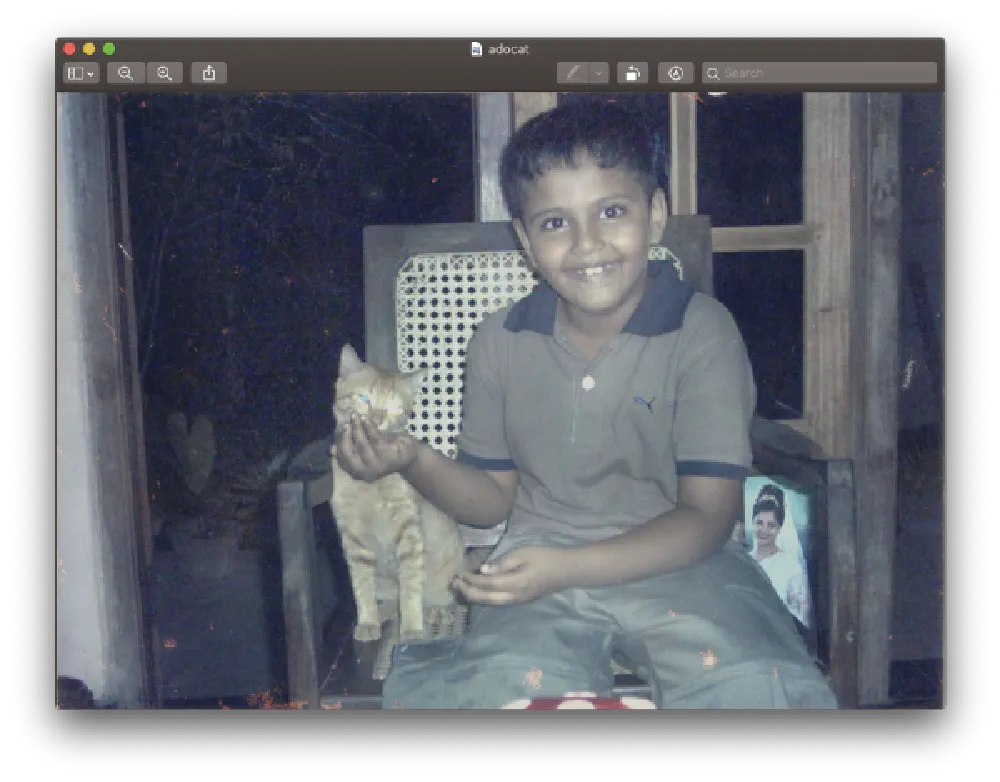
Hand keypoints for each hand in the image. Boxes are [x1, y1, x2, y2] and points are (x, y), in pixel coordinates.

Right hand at [335, 414, 418, 482]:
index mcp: (358, 473)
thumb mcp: (367, 454)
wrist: (410, 457)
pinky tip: (367, 419)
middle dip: (344, 438)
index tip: (339, 430)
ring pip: (361, 443)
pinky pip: (374, 437)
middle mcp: (366, 472)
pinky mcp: (387, 454)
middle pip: (348, 455)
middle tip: (345, 424)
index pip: (342, 460)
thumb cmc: (385, 453)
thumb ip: (352, 450)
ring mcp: (377, 464)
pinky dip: (369, 427)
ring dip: (357, 427)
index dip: (338, 445)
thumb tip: (332, 446)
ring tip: (355, 416)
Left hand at [453, 546, 573, 605]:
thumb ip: (503, 563)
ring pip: (491, 604)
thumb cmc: (545, 557)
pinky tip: (478, 592)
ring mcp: (518, 601)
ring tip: (461, 589)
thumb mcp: (523, 553)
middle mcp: (515, 597)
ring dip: (474, 597)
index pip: (487, 584)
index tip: (459, 572)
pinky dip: (484, 598)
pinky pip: (498, 602)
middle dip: (468, 592)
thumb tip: (483, 571)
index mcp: (516, 583)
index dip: (471, 580)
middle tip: (454, 583)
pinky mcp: (520, 601)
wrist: (566, 570)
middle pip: (486, 599)